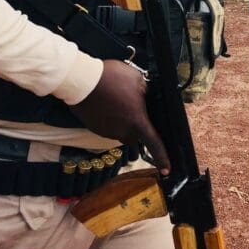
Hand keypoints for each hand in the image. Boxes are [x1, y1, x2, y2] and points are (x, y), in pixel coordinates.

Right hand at [71, 60, 169, 174]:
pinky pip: (106, 126)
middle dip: (137, 128)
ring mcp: (106, 131)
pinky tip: (106, 103)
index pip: (154, 144)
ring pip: (119, 130)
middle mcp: (122, 131)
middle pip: (134, 137)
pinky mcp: (94, 128)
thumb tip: (145, 96)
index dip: (162, 157)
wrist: (82, 80)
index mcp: (137, 122)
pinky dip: (109, 118)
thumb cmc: (112, 78)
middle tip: (134, 110)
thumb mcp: (137, 79)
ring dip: (121, 120)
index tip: (166, 170)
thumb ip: (144, 92)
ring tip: (117, 100)